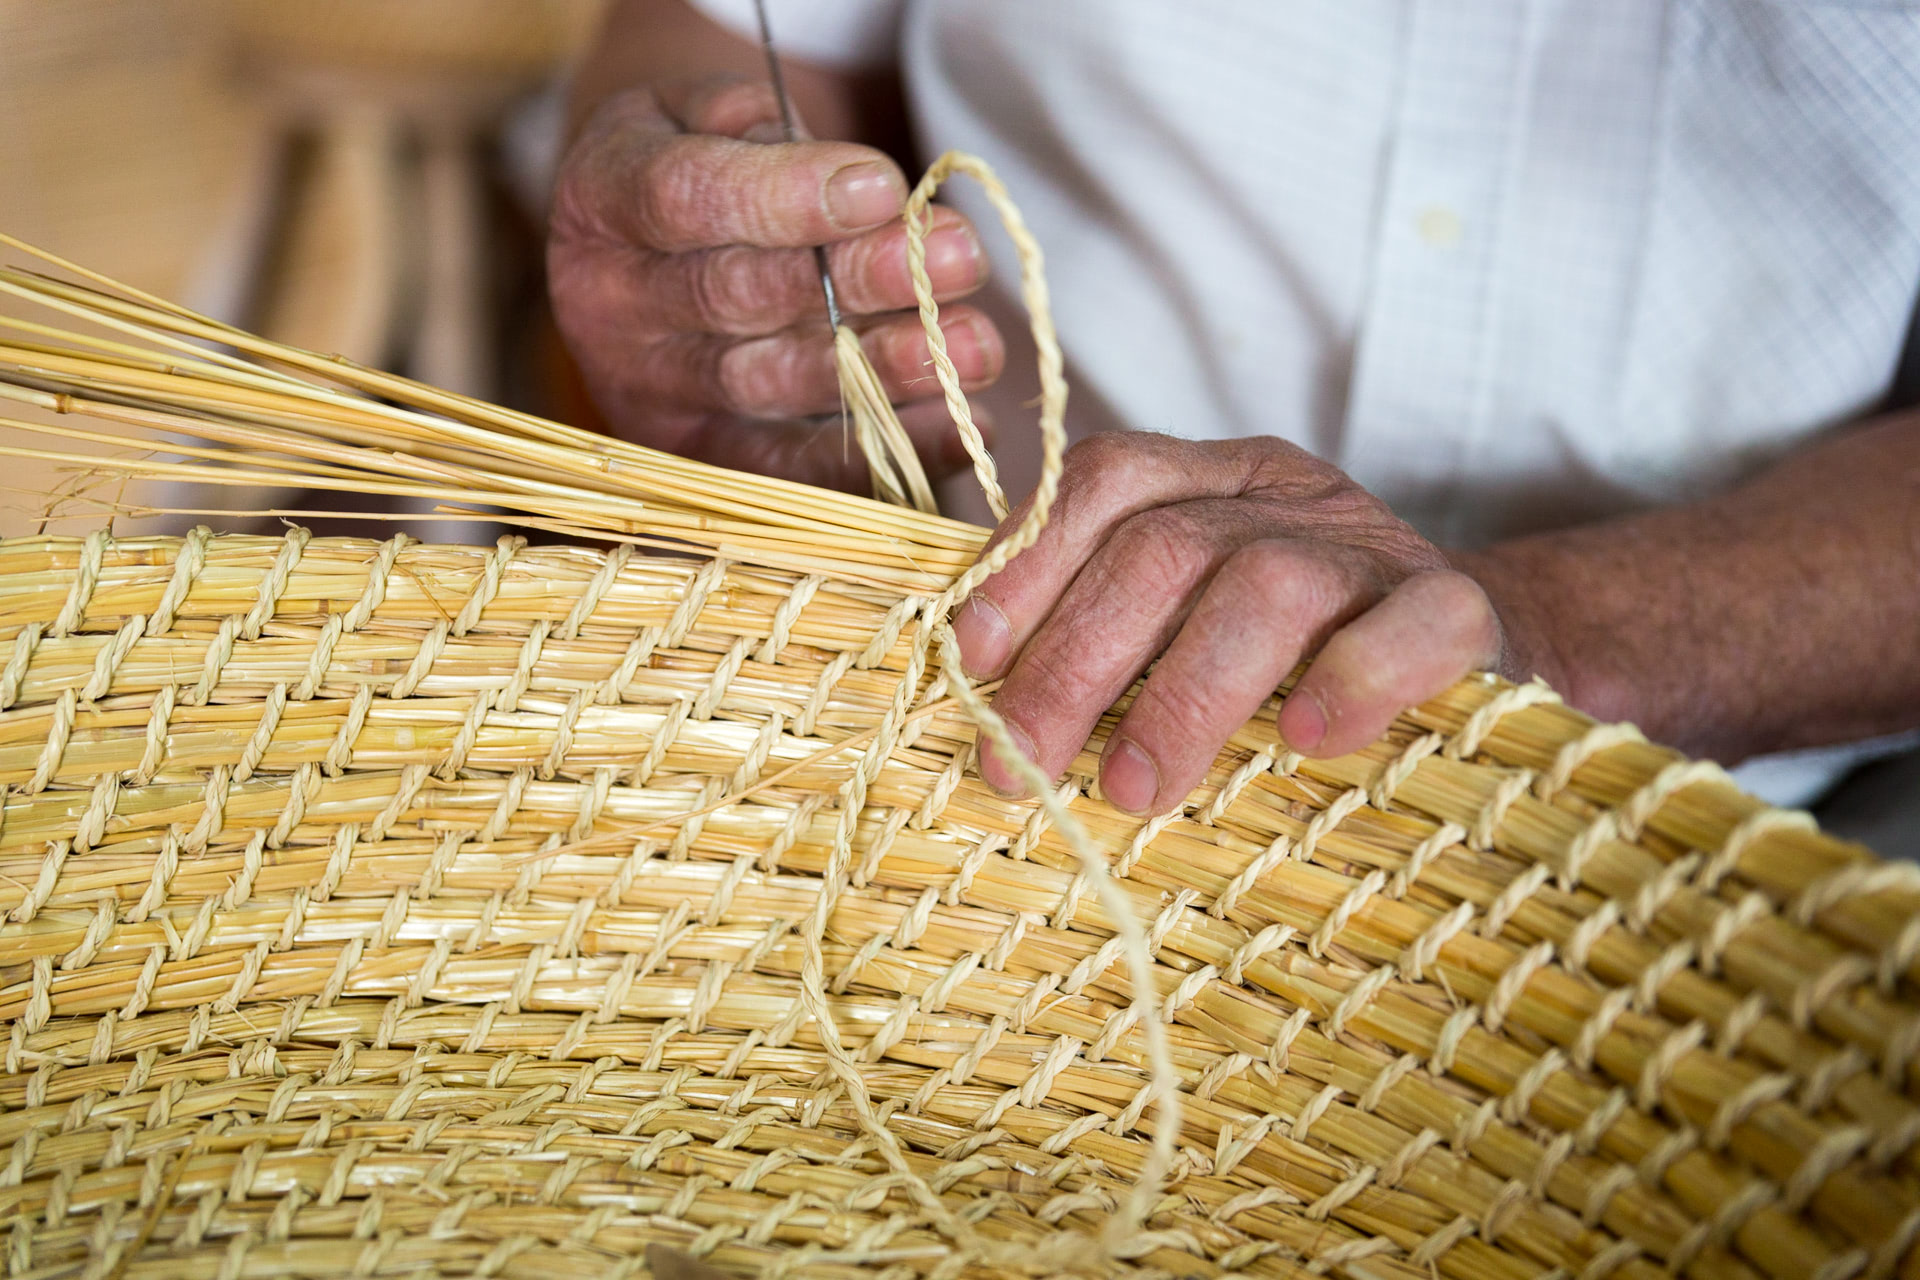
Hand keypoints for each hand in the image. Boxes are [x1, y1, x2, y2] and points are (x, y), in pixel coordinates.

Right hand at [548, 76, 1003, 487]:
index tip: (883, 187)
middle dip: (859, 282)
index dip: (785, 197)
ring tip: (976, 345)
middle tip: (957, 259)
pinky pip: (794, 473)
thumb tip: (864, 190)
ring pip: (771, 390)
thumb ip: (775, 136)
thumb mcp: (718, 116)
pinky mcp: (704, 461)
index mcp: (602, 201)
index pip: (686, 198)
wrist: (660, 251)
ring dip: (884, 372)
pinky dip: (885, 457)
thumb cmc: (710, 166)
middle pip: (737, 297)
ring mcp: (652, 396)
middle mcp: (610, 309)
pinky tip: (961, 427)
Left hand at [953, 432, 1505, 813]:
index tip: (971, 662)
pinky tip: (1306, 740)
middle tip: (1020, 764)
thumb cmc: (1306, 658)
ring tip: (1134, 789)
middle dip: (1073, 661)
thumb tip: (988, 710)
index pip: (1104, 483)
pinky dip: (1354, 678)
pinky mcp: (1463, 608)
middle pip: (1161, 549)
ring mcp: (1377, 546)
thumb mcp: (1196, 625)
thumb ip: (1118, 635)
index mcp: (1213, 482)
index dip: (1026, 565)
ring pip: (1265, 585)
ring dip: (1182, 695)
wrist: (1484, 648)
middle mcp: (1286, 495)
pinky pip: (1414, 626)